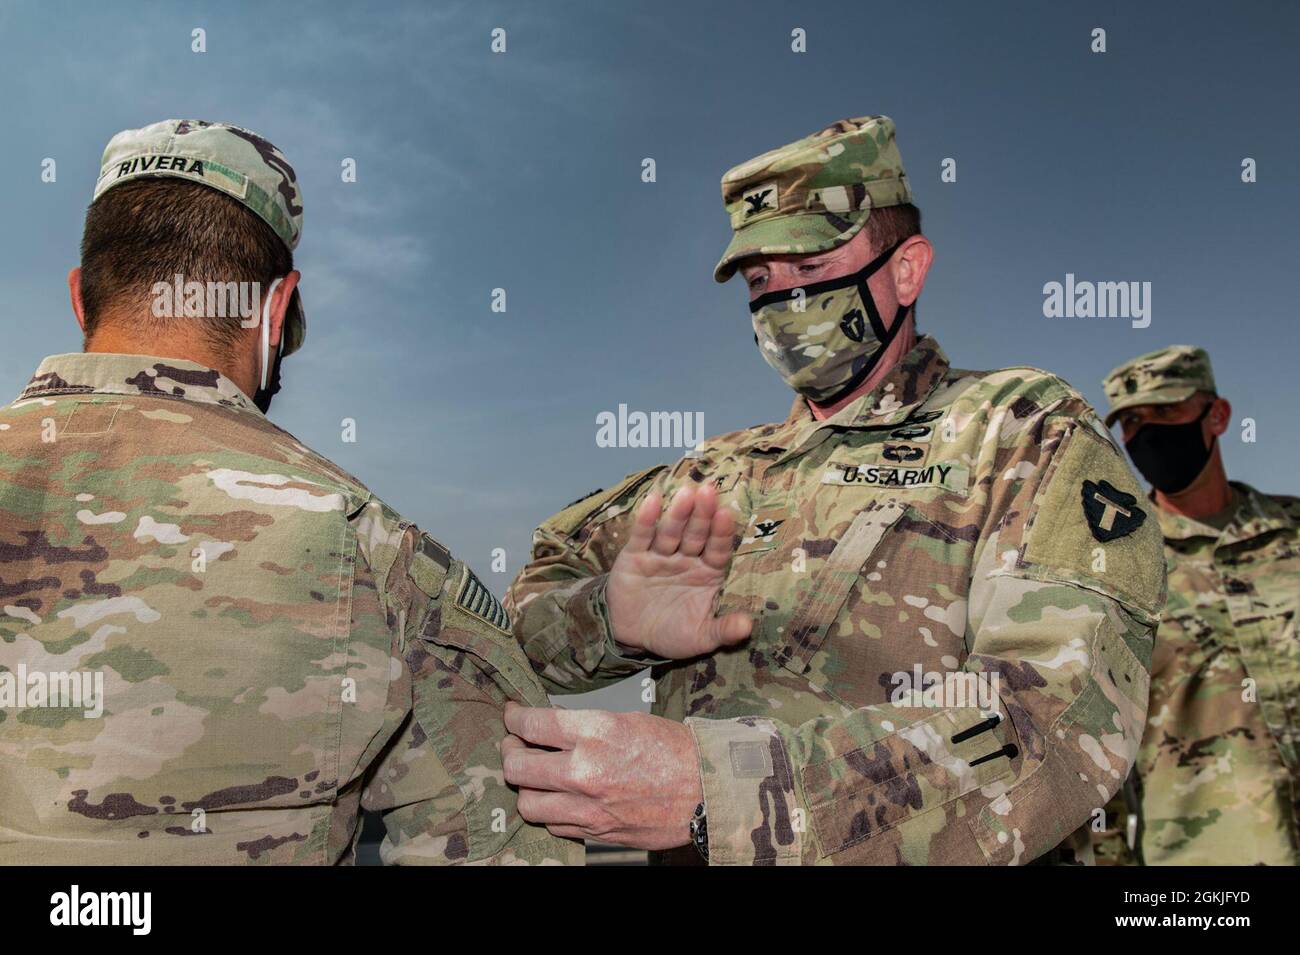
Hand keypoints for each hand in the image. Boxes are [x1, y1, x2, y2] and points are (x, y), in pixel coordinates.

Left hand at [503, 703, 702, 850]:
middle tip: (515, 744)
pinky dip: (548, 810)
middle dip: (509, 751)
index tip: (512, 715)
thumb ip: (584, 723)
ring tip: (533, 775)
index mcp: (595, 732)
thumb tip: (551, 722)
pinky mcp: (595, 833)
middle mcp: (585, 770)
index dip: (514, 718)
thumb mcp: (628, 719)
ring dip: (525, 786)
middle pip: (516, 766)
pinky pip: (552, 824)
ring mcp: (588, 807)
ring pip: (527, 802)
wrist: (706, 791)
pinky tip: (557, 796)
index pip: (531, 724)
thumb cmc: (674, 750)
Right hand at [605, 481, 751, 658]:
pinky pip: (642, 535)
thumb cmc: (671, 632)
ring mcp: (660, 555)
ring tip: (687, 492)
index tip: (727, 515)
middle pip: (696, 534)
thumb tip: (748, 627)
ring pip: (671, 531)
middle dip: (703, 514)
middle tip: (709, 491)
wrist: (631, 636)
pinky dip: (646, 519)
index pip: (717, 550)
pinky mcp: (635, 556)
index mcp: (707, 573)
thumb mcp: (700, 637)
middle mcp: (686, 559)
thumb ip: (723, 630)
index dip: (722, 533)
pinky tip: (653, 500)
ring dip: (679, 513)